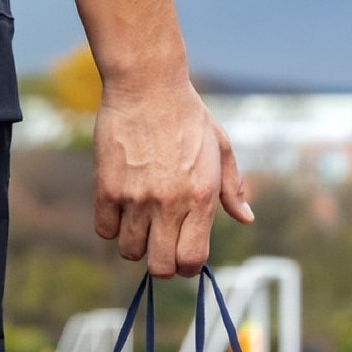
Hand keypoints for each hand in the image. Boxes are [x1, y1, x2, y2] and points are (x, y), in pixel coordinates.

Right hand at [93, 79, 253, 277]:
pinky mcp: (107, 188)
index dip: (188, 266)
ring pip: (130, 251)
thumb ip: (232, 188)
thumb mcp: (219, 147)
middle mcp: (168, 203)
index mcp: (200, 197)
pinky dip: (112, 227)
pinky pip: (105, 230)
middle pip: (160, 266)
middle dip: (162, 264)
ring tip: (140, 223)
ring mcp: (135, 198)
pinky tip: (120, 210)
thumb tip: (246, 218)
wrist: (146, 85)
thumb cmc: (187, 114)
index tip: (184, 257)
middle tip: (161, 247)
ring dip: (136, 243)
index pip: (192, 259)